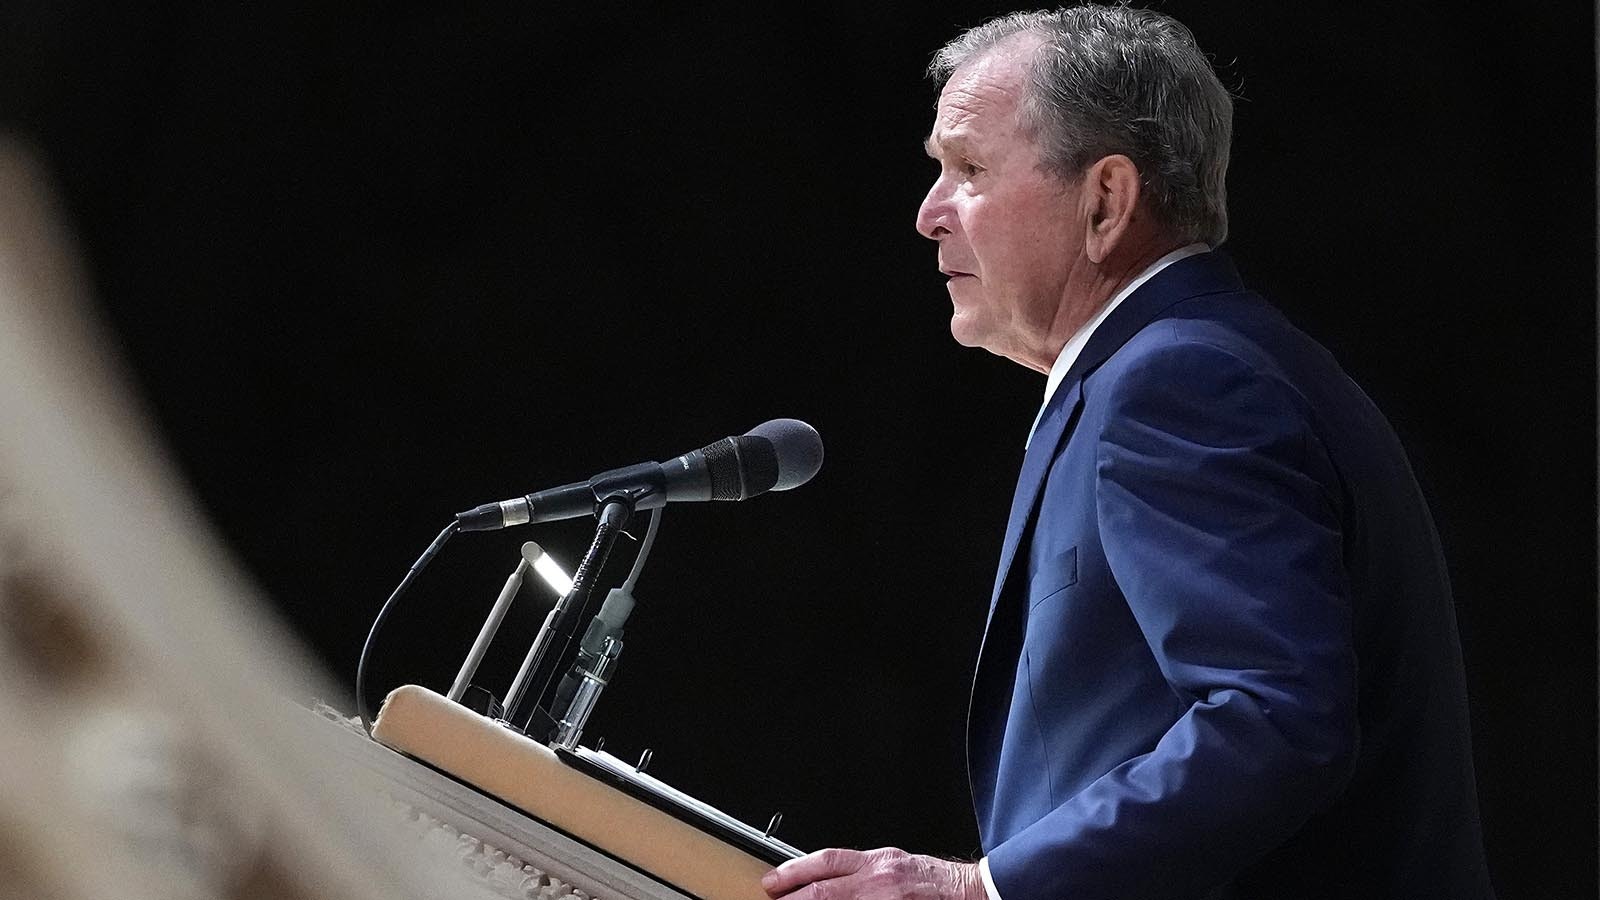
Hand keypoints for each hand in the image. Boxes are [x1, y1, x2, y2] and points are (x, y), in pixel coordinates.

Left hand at [761, 848, 984, 899]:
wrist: (973, 892)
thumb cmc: (932, 881)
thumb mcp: (892, 863)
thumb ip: (859, 872)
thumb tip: (820, 882)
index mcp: (878, 862)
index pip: (827, 862)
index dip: (794, 872)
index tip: (773, 883)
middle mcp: (881, 882)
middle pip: (825, 893)